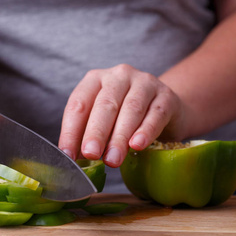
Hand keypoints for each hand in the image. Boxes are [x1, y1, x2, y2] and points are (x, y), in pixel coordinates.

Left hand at [58, 64, 184, 167]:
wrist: (164, 108)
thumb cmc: (124, 116)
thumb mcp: (103, 121)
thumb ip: (88, 135)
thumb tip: (74, 158)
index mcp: (95, 80)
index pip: (79, 104)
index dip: (71, 130)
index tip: (68, 154)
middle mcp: (119, 76)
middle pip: (105, 104)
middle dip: (96, 132)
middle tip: (90, 154)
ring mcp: (145, 83)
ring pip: (131, 109)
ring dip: (119, 137)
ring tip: (112, 159)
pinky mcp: (166, 96)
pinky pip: (155, 114)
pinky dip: (146, 131)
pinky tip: (137, 145)